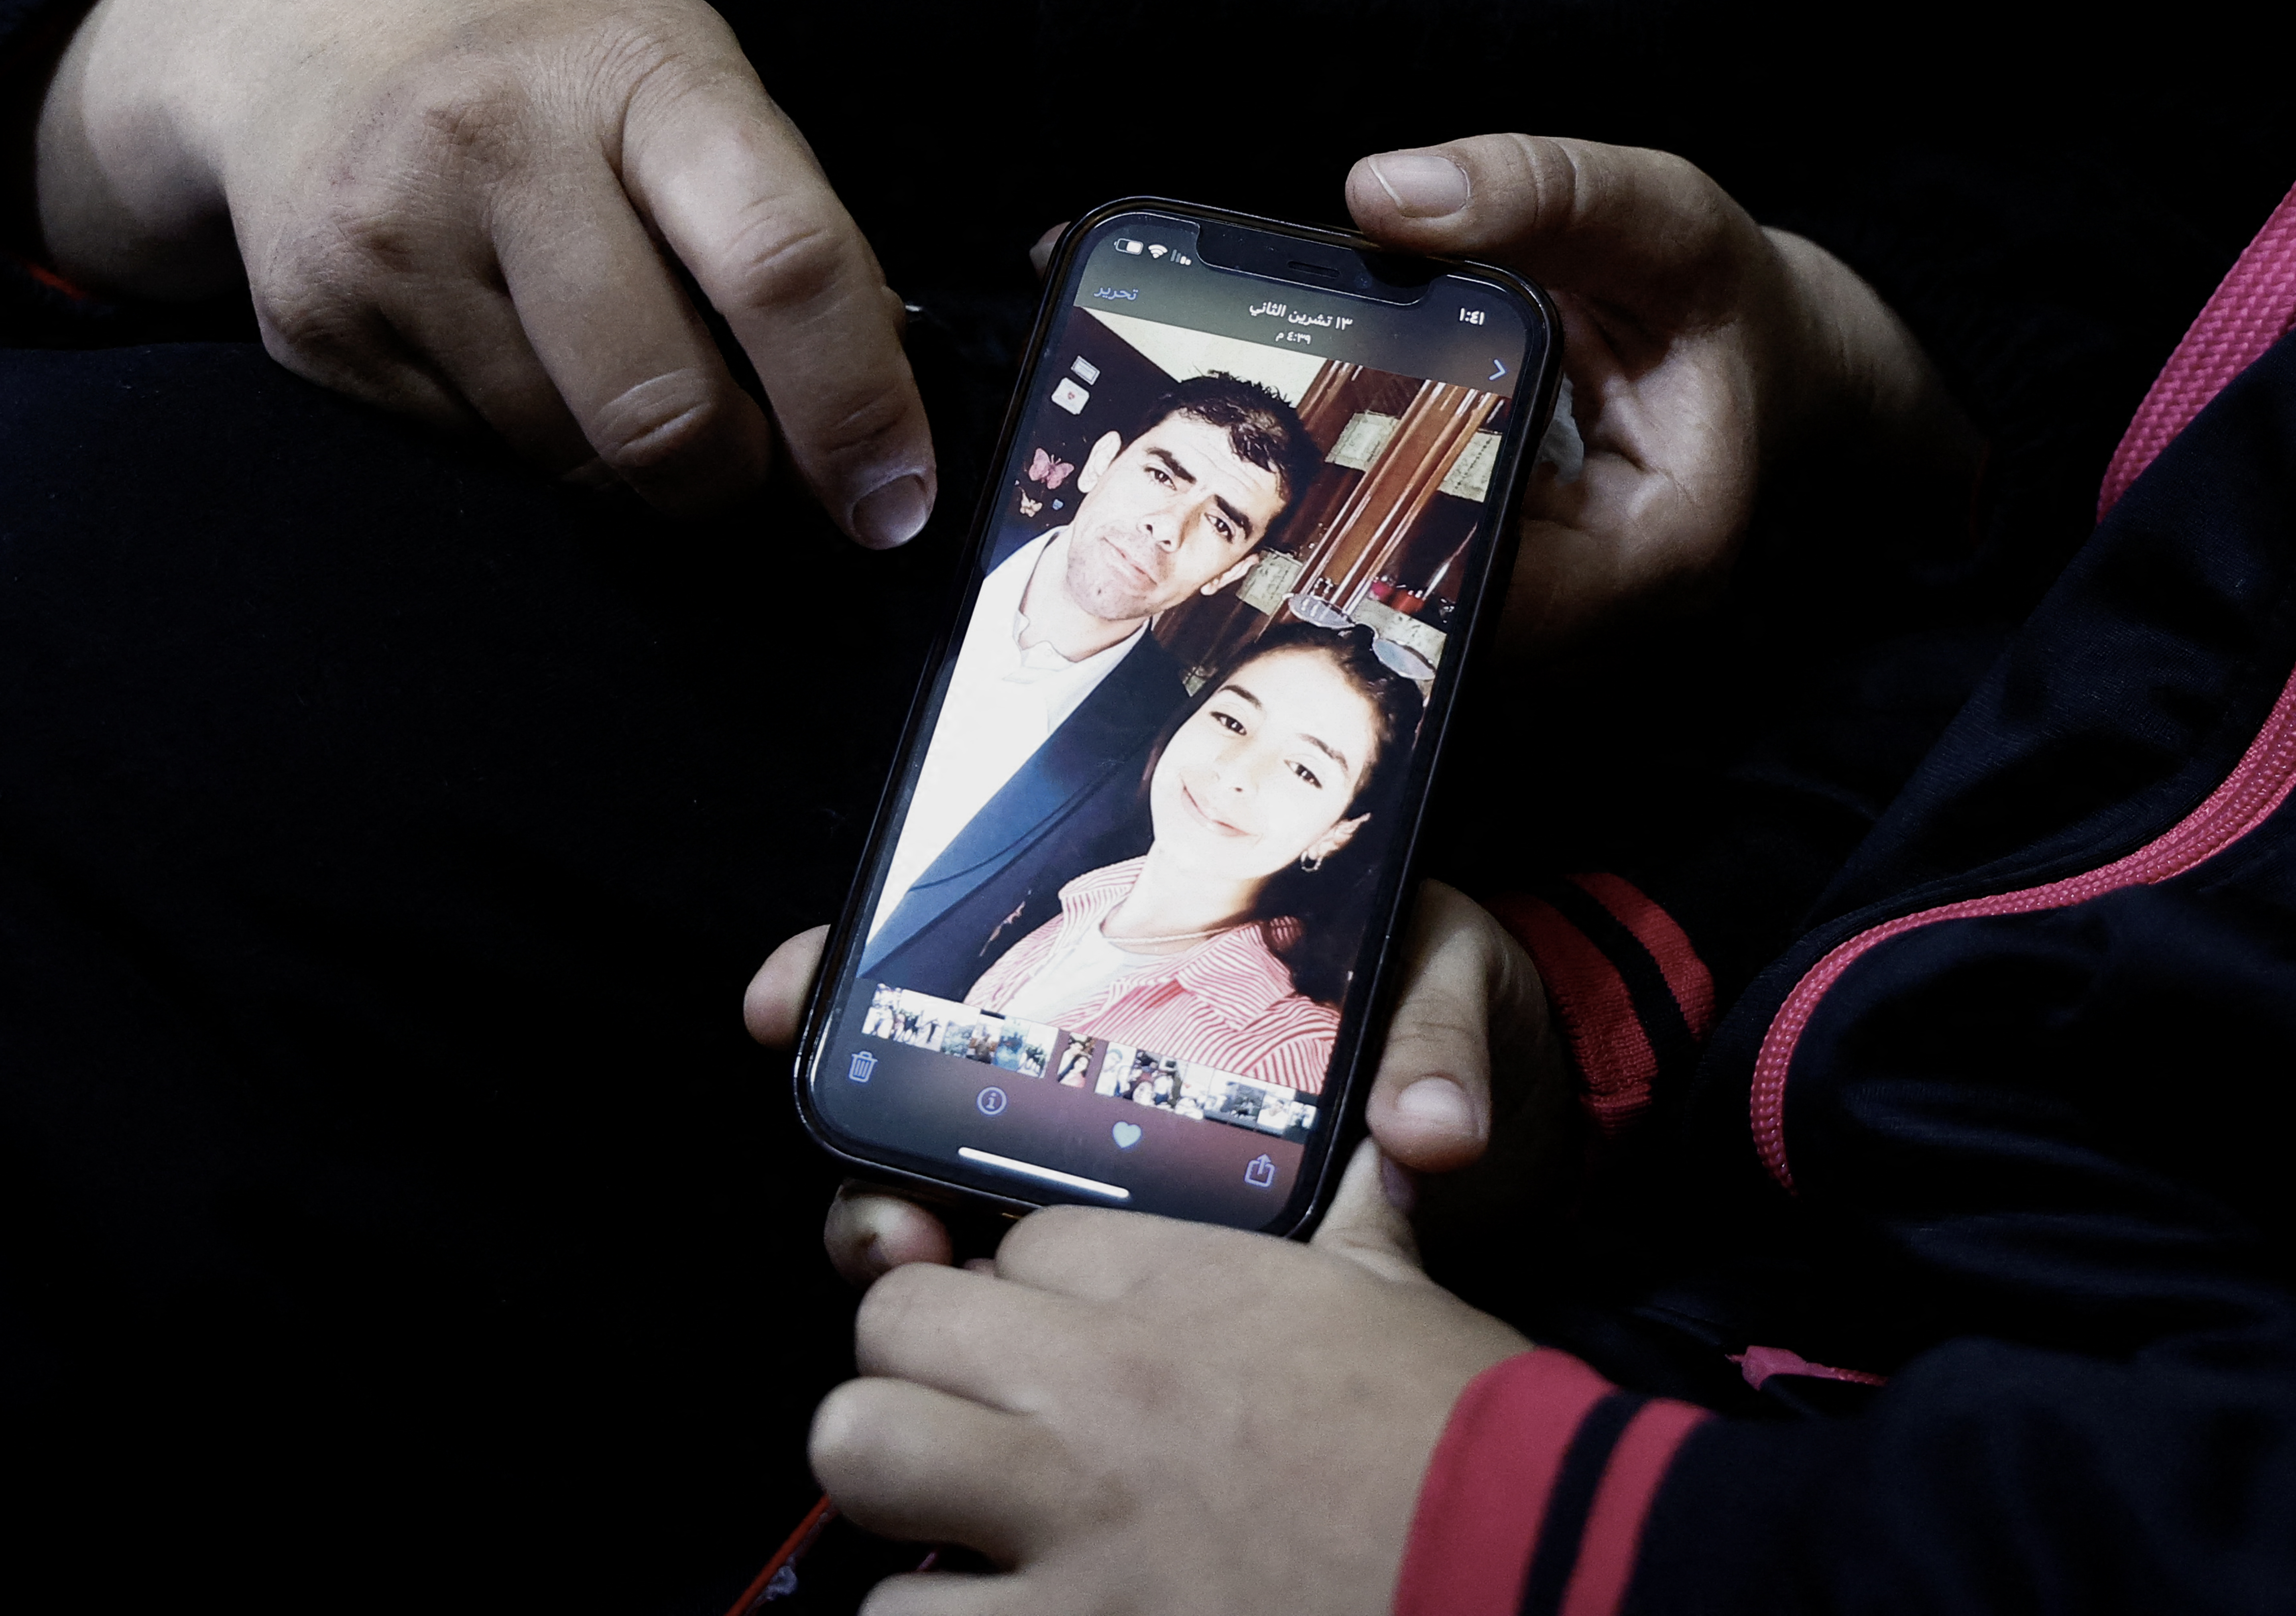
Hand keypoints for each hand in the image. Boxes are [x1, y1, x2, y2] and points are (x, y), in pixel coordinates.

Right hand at [35, 0, 935, 543]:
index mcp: (639, 68)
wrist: (293, 21)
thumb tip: (872, 403)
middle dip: (732, 478)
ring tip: (610, 369)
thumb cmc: (544, 63)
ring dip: (629, 467)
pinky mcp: (318, 325)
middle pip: (665, 407)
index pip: (780, 260)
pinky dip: (528, 441)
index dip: (854, 406)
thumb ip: (786, 227)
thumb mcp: (685, 77)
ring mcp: (396, 236)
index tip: (892, 503)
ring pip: (571, 459)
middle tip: (746, 463)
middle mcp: (502, 140)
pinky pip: (476, 456)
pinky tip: (505, 347)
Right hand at [741, 882, 1567, 1283]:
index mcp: (1137, 967)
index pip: (956, 956)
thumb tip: (1428, 1127)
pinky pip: (1026, 1294)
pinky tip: (981, 1339)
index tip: (789, 991)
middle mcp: (1089, 1071)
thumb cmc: (1449, 1018)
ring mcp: (1102, 1179)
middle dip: (858, 1142)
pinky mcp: (1138, 1267)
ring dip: (897, 1230)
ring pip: (948, 1207)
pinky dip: (979, 1317)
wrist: (1506, 1115)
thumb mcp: (1448, 982)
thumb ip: (1432, 1036)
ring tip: (919, 1253)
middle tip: (884, 1194)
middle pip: (917, 1099)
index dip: (850, 968)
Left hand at [810, 1146, 1529, 1608]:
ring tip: (954, 1534)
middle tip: (964, 1425)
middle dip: (913, 1370)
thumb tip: (1408, 1136)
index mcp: (1173, 1288)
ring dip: (896, 1500)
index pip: (1007, 1248)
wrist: (1517, 1564)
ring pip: (861, 1456)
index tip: (1049, 1346)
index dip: (1016, 1297)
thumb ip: (1368, 1213)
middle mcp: (1096, 1388)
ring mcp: (1069, 1519)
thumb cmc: (1463, 1435)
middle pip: (891, 1325)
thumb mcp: (1404, 1298)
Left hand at [1347, 134, 1977, 650]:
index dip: (1398, 533)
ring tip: (1316, 446)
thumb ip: (1539, 191)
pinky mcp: (1523, 602)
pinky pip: (1426, 583)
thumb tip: (1382, 192)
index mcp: (1666, 548)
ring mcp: (1564, 626)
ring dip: (1358, 531)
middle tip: (1292, 443)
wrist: (1770, 355)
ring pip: (1422, 615)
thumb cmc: (1725, 298)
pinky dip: (1380, 521)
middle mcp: (1613, 620)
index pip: (1500, 595)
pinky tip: (1353, 454)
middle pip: (1441, 620)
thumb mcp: (1660, 214)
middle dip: (1357, 531)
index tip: (1326, 451)